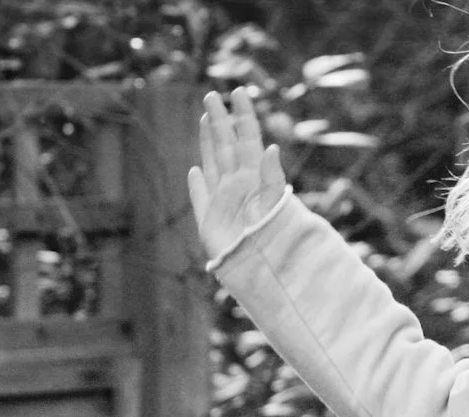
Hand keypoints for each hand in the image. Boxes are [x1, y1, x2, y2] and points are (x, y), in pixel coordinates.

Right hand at [187, 89, 287, 265]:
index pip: (248, 138)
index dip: (244, 115)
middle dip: (221, 119)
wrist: (258, 272)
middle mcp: (238, 185)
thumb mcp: (275, 207)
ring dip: (209, 142)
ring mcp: (223, 201)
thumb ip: (272, 178)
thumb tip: (270, 147)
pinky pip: (201, 198)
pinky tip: (194, 172)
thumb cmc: (271, 242)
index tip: (239, 92)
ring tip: (207, 119)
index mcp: (254, 177)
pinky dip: (197, 186)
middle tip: (213, 94)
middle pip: (226, 145)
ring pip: (213, 163)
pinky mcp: (210, 220)